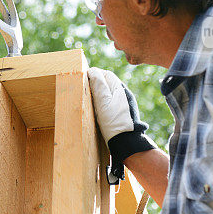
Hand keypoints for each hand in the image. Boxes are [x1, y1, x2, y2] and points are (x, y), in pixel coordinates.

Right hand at [87, 67, 154, 182]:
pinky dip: (107, 103)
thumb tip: (93, 71)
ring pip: (112, 93)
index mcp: (120, 89)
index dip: (95, 75)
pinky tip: (102, 111)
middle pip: (110, 83)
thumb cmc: (113, 123)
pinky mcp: (127, 113)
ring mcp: (127, 104)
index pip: (106, 74)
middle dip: (98, 84)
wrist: (127, 143)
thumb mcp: (102, 102)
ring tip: (93, 101)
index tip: (85, 80)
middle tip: (86, 90)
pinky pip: (115, 102)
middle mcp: (126, 94)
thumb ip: (98, 85)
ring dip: (103, 94)